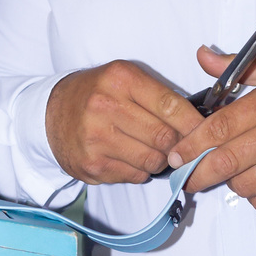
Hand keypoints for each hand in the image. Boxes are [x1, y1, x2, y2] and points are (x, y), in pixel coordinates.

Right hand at [45, 61, 205, 184]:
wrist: (50, 114)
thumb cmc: (94, 94)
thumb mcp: (123, 79)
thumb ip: (158, 95)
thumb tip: (196, 122)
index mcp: (120, 79)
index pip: (170, 105)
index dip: (193, 123)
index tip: (204, 131)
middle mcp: (105, 107)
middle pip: (165, 137)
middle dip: (178, 144)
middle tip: (179, 144)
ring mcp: (96, 138)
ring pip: (153, 161)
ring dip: (160, 160)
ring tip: (152, 150)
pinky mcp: (92, 165)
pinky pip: (135, 176)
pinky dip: (140, 170)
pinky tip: (129, 157)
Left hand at [165, 50, 255, 210]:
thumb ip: (238, 67)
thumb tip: (202, 57)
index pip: (220, 126)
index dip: (192, 144)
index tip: (176, 154)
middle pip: (225, 161)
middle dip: (197, 173)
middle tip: (185, 177)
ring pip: (243, 185)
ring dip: (230, 182)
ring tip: (232, 172)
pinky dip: (255, 197)